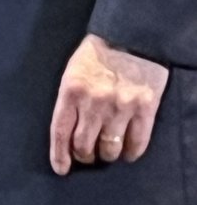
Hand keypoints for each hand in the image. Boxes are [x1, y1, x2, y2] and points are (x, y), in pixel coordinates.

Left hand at [49, 33, 168, 174]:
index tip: (61, 169)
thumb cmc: (97, 53)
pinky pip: (136, 145)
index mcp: (72, 90)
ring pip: (109, 150)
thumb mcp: (73, 70)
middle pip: (84, 146)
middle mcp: (94, 102)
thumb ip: (70, 99)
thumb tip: (67, 131)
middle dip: (83, 155)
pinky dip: (130, 153)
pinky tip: (127, 149)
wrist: (131, 36)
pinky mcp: (144, 110)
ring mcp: (121, 108)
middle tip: (86, 153)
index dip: (59, 154)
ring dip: (106, 154)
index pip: (61, 131)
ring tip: (107, 148)